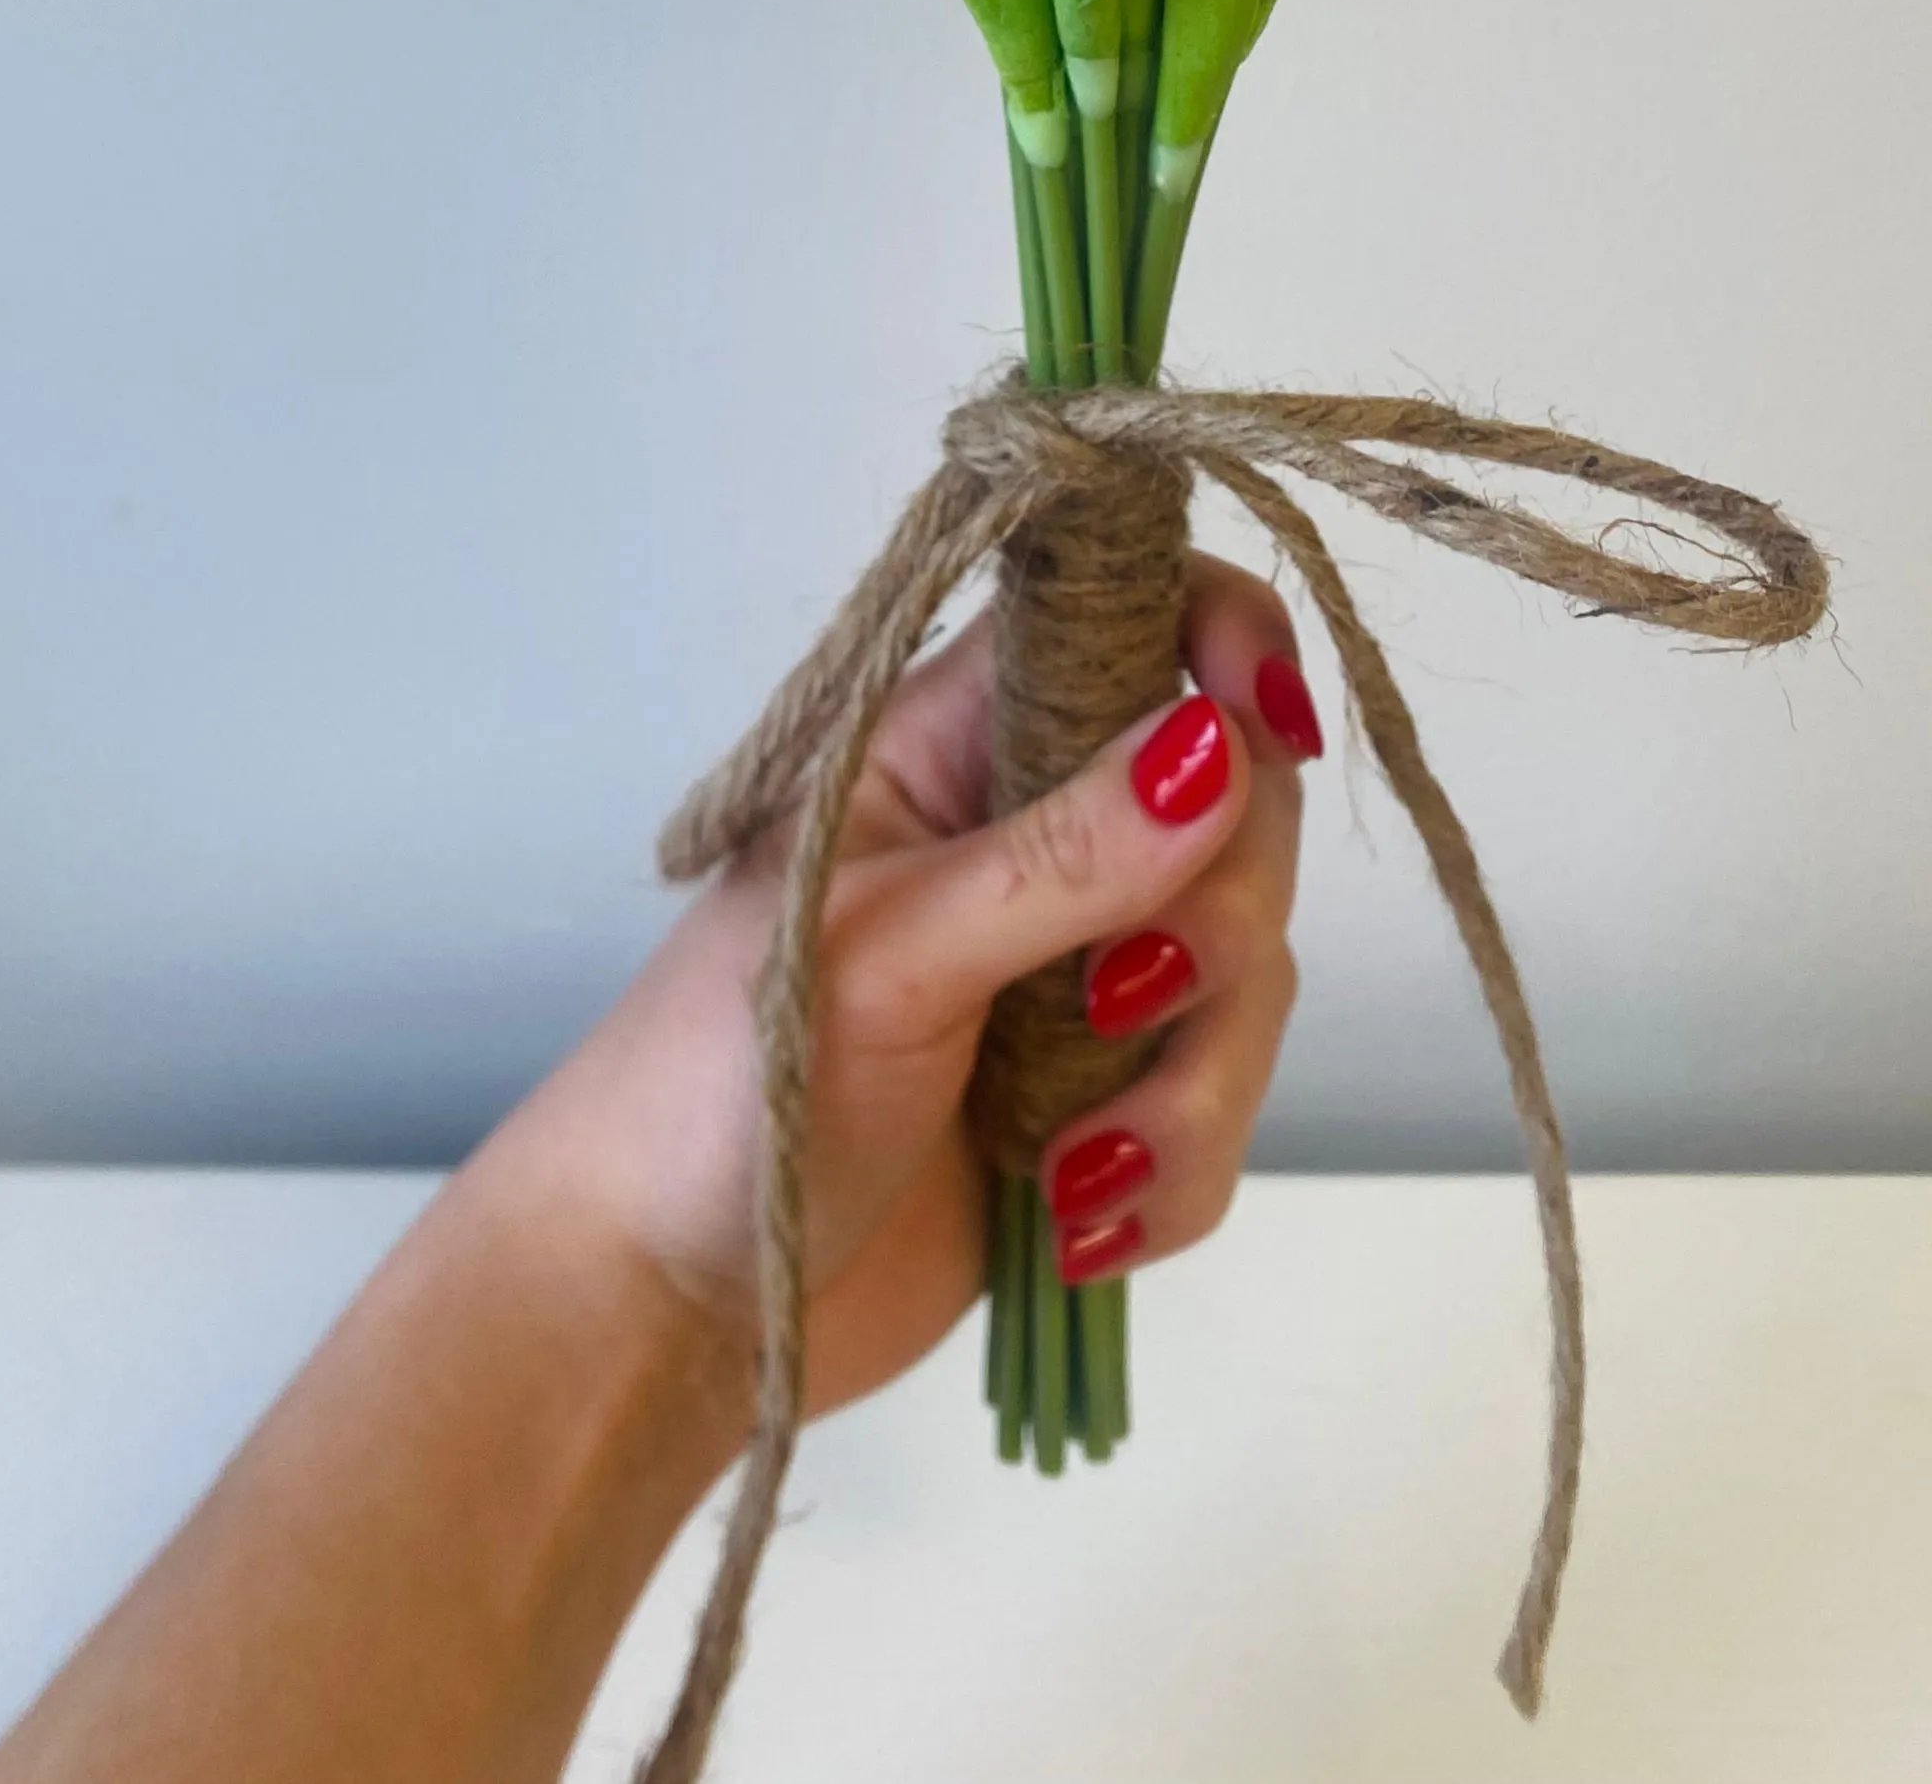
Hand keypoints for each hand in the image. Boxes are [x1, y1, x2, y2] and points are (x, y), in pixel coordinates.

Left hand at [498, 557, 1318, 1425]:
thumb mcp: (883, 956)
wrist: (663, 1312)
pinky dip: (1175, 1176)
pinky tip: (1077, 1225)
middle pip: (1234, 810)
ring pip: (1246, 974)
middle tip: (1117, 1001)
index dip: (1225, 644)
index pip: (1134, 619)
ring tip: (1071, 1173)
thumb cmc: (717, 1090)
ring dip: (1191, 1086)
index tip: (1268, 729)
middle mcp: (1038, 838)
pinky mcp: (1103, 1106)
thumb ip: (1058, 858)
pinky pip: (1219, 1112)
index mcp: (955, 742)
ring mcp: (1079, 976)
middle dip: (1216, 923)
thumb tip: (1224, 749)